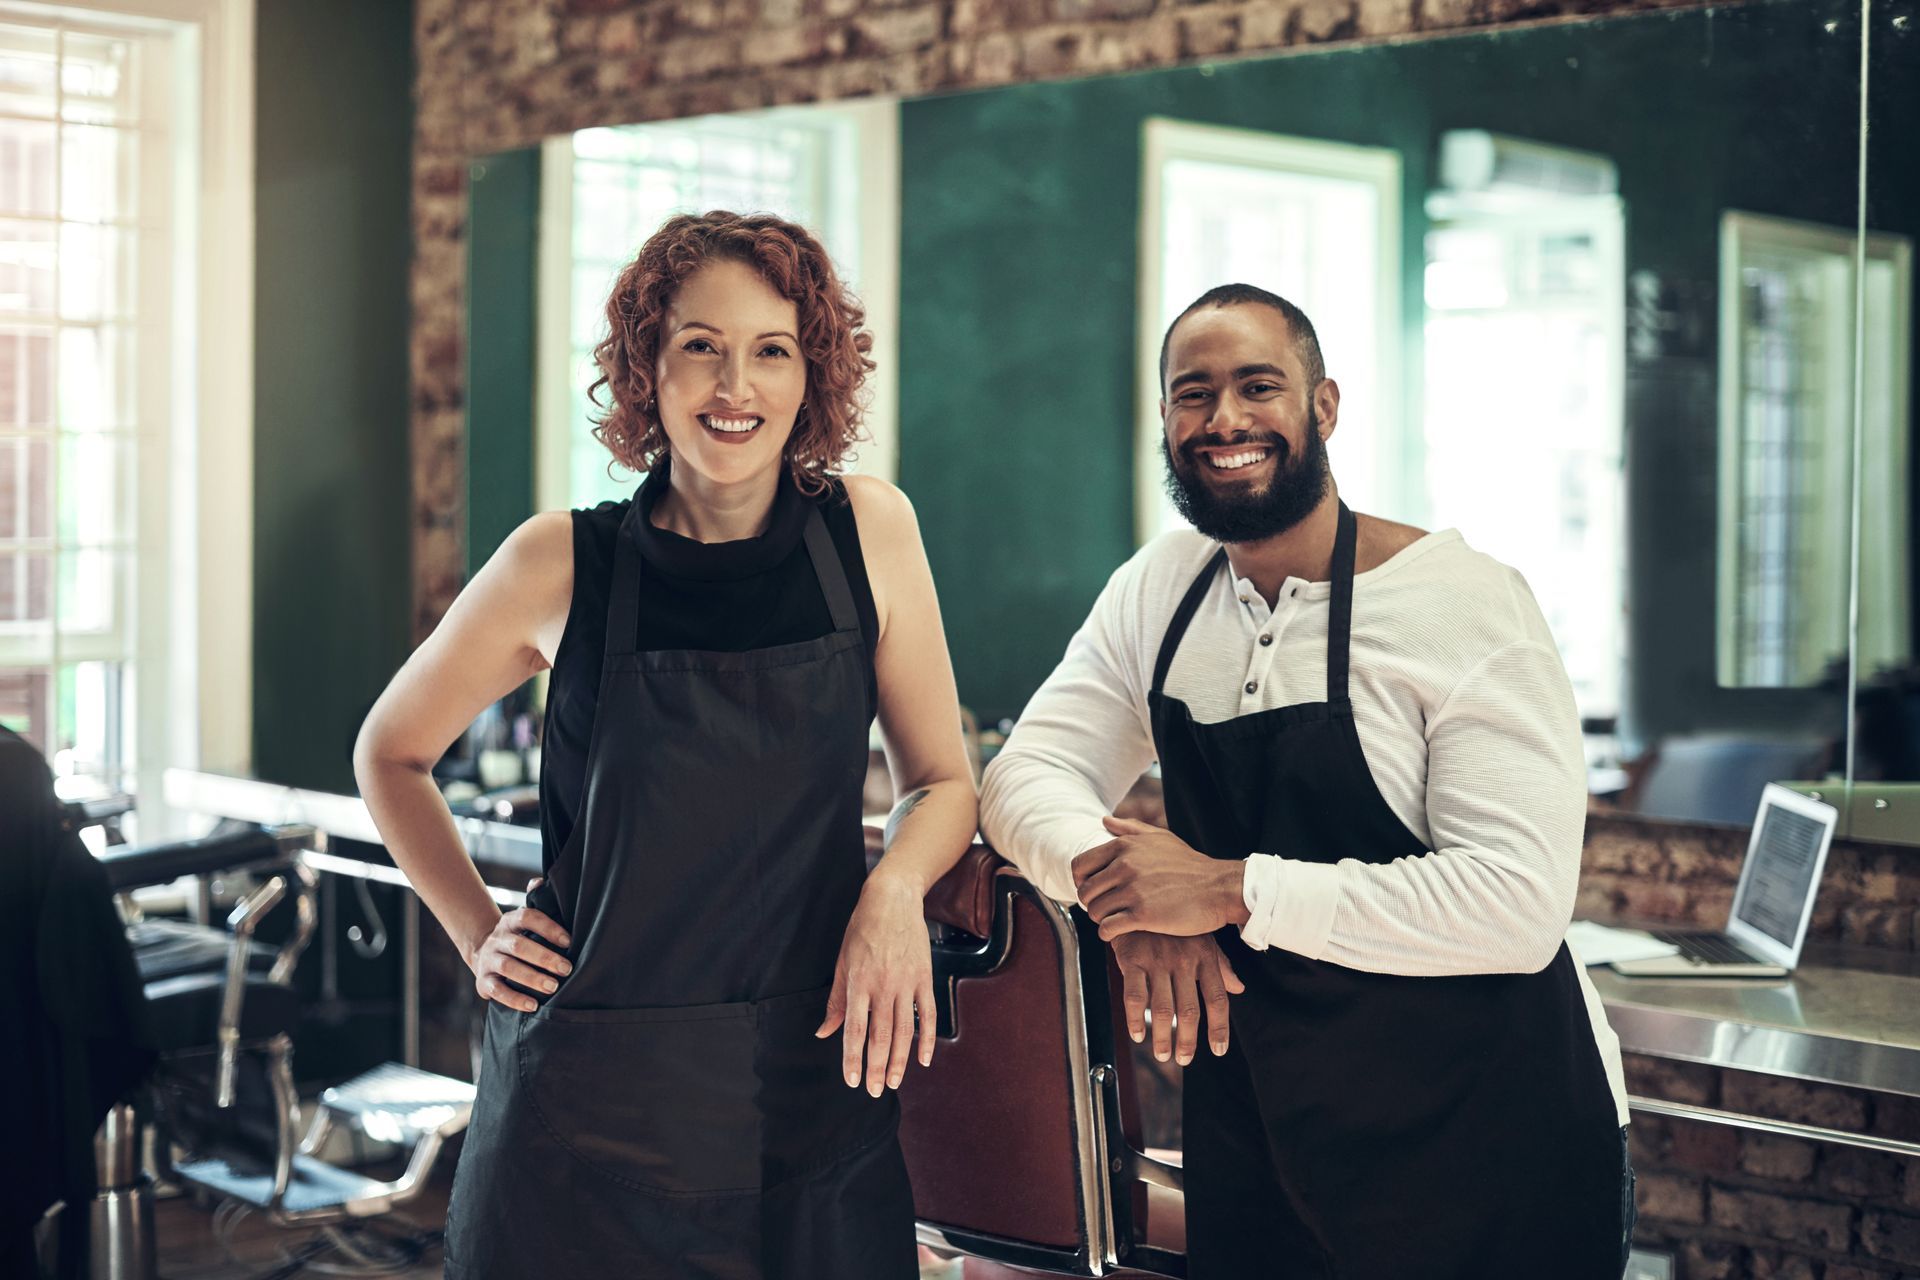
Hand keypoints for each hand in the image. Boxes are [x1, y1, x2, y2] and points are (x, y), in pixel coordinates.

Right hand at [467, 877, 571, 1012]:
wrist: (484, 953)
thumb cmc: (519, 937)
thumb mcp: (526, 919)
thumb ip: (536, 902)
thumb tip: (538, 882)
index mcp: (511, 921)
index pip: (528, 917)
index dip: (548, 927)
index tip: (569, 941)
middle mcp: (498, 939)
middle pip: (519, 945)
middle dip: (545, 957)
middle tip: (566, 969)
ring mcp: (489, 960)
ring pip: (509, 968)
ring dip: (532, 978)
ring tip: (553, 987)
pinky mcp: (483, 981)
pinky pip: (498, 991)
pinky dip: (515, 999)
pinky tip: (533, 1005)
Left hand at [816, 872, 936, 1095]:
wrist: (892, 900)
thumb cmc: (861, 930)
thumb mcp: (842, 962)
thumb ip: (836, 1001)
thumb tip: (824, 1032)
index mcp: (858, 983)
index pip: (854, 1030)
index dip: (852, 1058)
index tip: (853, 1081)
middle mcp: (883, 986)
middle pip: (881, 1036)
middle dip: (878, 1067)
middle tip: (876, 1091)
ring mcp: (907, 983)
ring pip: (905, 1030)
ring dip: (901, 1060)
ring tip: (895, 1082)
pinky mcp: (924, 977)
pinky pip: (928, 1014)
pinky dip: (928, 1038)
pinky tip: (923, 1059)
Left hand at [1074, 816, 1250, 940]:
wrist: (1218, 888)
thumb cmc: (1189, 864)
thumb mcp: (1161, 837)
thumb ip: (1130, 828)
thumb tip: (1104, 820)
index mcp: (1124, 846)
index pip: (1080, 865)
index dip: (1081, 881)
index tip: (1094, 890)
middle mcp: (1125, 865)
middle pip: (1086, 891)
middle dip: (1091, 903)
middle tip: (1106, 909)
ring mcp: (1133, 890)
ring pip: (1095, 911)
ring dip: (1101, 919)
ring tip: (1115, 920)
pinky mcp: (1143, 915)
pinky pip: (1108, 928)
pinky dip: (1108, 933)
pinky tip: (1118, 932)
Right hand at [1111, 932, 1244, 1064]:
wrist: (1138, 897)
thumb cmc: (1172, 923)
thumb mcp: (1201, 939)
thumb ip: (1220, 966)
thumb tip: (1239, 989)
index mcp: (1205, 956)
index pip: (1217, 999)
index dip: (1219, 1028)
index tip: (1218, 1050)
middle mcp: (1184, 960)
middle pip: (1190, 1010)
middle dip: (1188, 1041)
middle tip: (1183, 1059)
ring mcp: (1158, 960)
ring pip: (1164, 1009)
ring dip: (1163, 1037)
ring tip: (1162, 1054)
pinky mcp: (1133, 960)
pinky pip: (1135, 997)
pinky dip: (1136, 1020)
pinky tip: (1138, 1035)